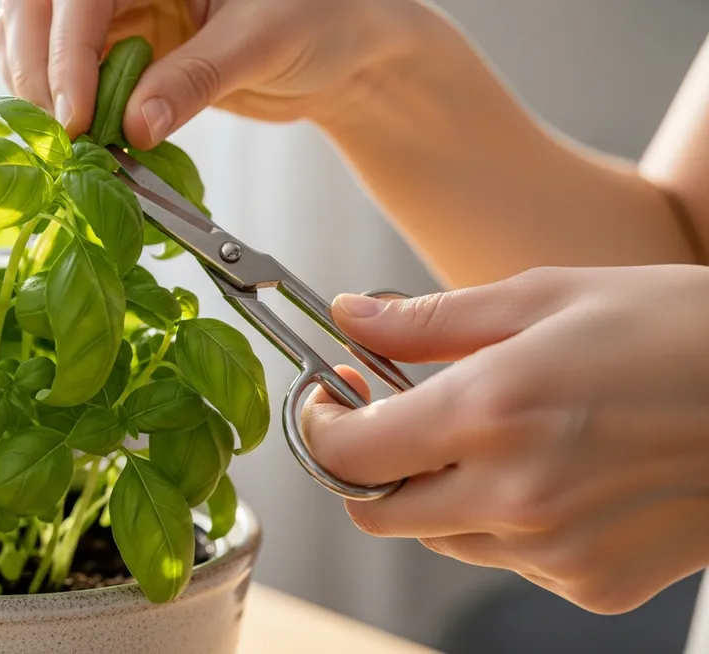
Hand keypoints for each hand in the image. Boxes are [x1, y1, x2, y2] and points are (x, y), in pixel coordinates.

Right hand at [0, 0, 427, 146]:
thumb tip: (135, 127)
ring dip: (39, 88)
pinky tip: (82, 132)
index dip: (67, 51)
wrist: (346, 50)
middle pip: (39, 9)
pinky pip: (65, 69)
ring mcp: (121, 8)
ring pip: (36, 37)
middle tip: (64, 134)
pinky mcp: (122, 46)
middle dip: (40, 70)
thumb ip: (195, 81)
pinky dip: (59, 100)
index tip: (78, 114)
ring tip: (71, 139)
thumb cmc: (325, 17)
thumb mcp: (262, 43)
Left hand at [303, 265, 708, 613]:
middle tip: (396, 415)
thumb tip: (350, 316)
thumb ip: (431, 320)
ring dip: (440, 492)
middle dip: (371, 466)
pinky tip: (555, 472)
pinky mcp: (596, 585)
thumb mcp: (546, 296)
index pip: (348, 454)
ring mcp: (557, 553)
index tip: (330, 397)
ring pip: (442, 538)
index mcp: (491, 413)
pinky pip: (510, 562)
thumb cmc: (678, 329)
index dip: (320, 426)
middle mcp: (515, 497)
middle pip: (378, 513)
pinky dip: (506, 523)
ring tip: (498, 434)